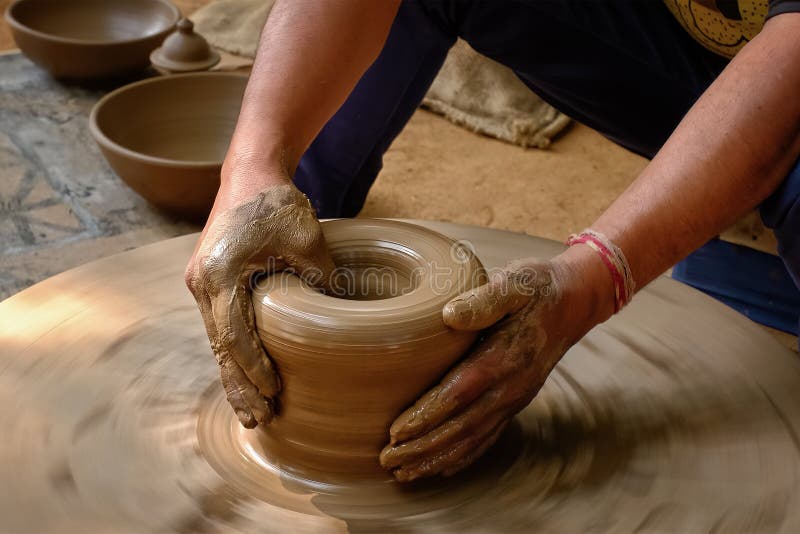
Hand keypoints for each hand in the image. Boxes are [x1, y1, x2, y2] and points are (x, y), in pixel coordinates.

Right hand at [185, 173, 335, 428]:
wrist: (250, 172)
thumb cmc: (276, 202)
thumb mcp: (307, 239)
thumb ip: (320, 279)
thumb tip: (339, 318)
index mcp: (219, 274)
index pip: (235, 336)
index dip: (253, 369)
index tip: (273, 393)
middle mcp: (201, 283)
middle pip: (220, 348)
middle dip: (238, 386)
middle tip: (258, 421)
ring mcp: (202, 283)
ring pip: (219, 341)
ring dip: (234, 375)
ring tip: (250, 411)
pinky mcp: (211, 282)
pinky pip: (221, 326)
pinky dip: (233, 353)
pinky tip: (245, 376)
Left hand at [380, 254, 607, 481]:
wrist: (575, 300)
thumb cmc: (537, 287)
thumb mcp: (514, 283)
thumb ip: (484, 300)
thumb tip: (449, 315)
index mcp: (505, 357)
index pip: (459, 394)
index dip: (427, 416)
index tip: (396, 432)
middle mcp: (511, 386)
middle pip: (461, 426)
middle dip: (424, 447)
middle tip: (388, 461)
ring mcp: (515, 398)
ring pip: (473, 438)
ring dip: (438, 458)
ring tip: (405, 473)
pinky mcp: (516, 401)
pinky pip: (489, 437)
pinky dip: (464, 457)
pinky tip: (443, 468)